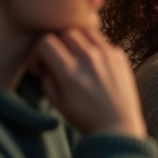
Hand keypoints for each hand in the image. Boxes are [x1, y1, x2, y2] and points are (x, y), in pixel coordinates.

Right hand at [31, 29, 145, 137]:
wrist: (118, 127)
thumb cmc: (85, 117)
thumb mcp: (56, 101)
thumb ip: (46, 77)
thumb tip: (45, 61)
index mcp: (69, 71)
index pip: (45, 41)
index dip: (37, 53)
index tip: (40, 67)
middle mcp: (89, 59)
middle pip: (65, 32)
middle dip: (56, 43)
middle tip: (57, 60)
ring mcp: (107, 55)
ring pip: (85, 30)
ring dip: (75, 40)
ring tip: (74, 56)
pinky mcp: (120, 57)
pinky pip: (102, 41)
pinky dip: (93, 46)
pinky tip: (92, 63)